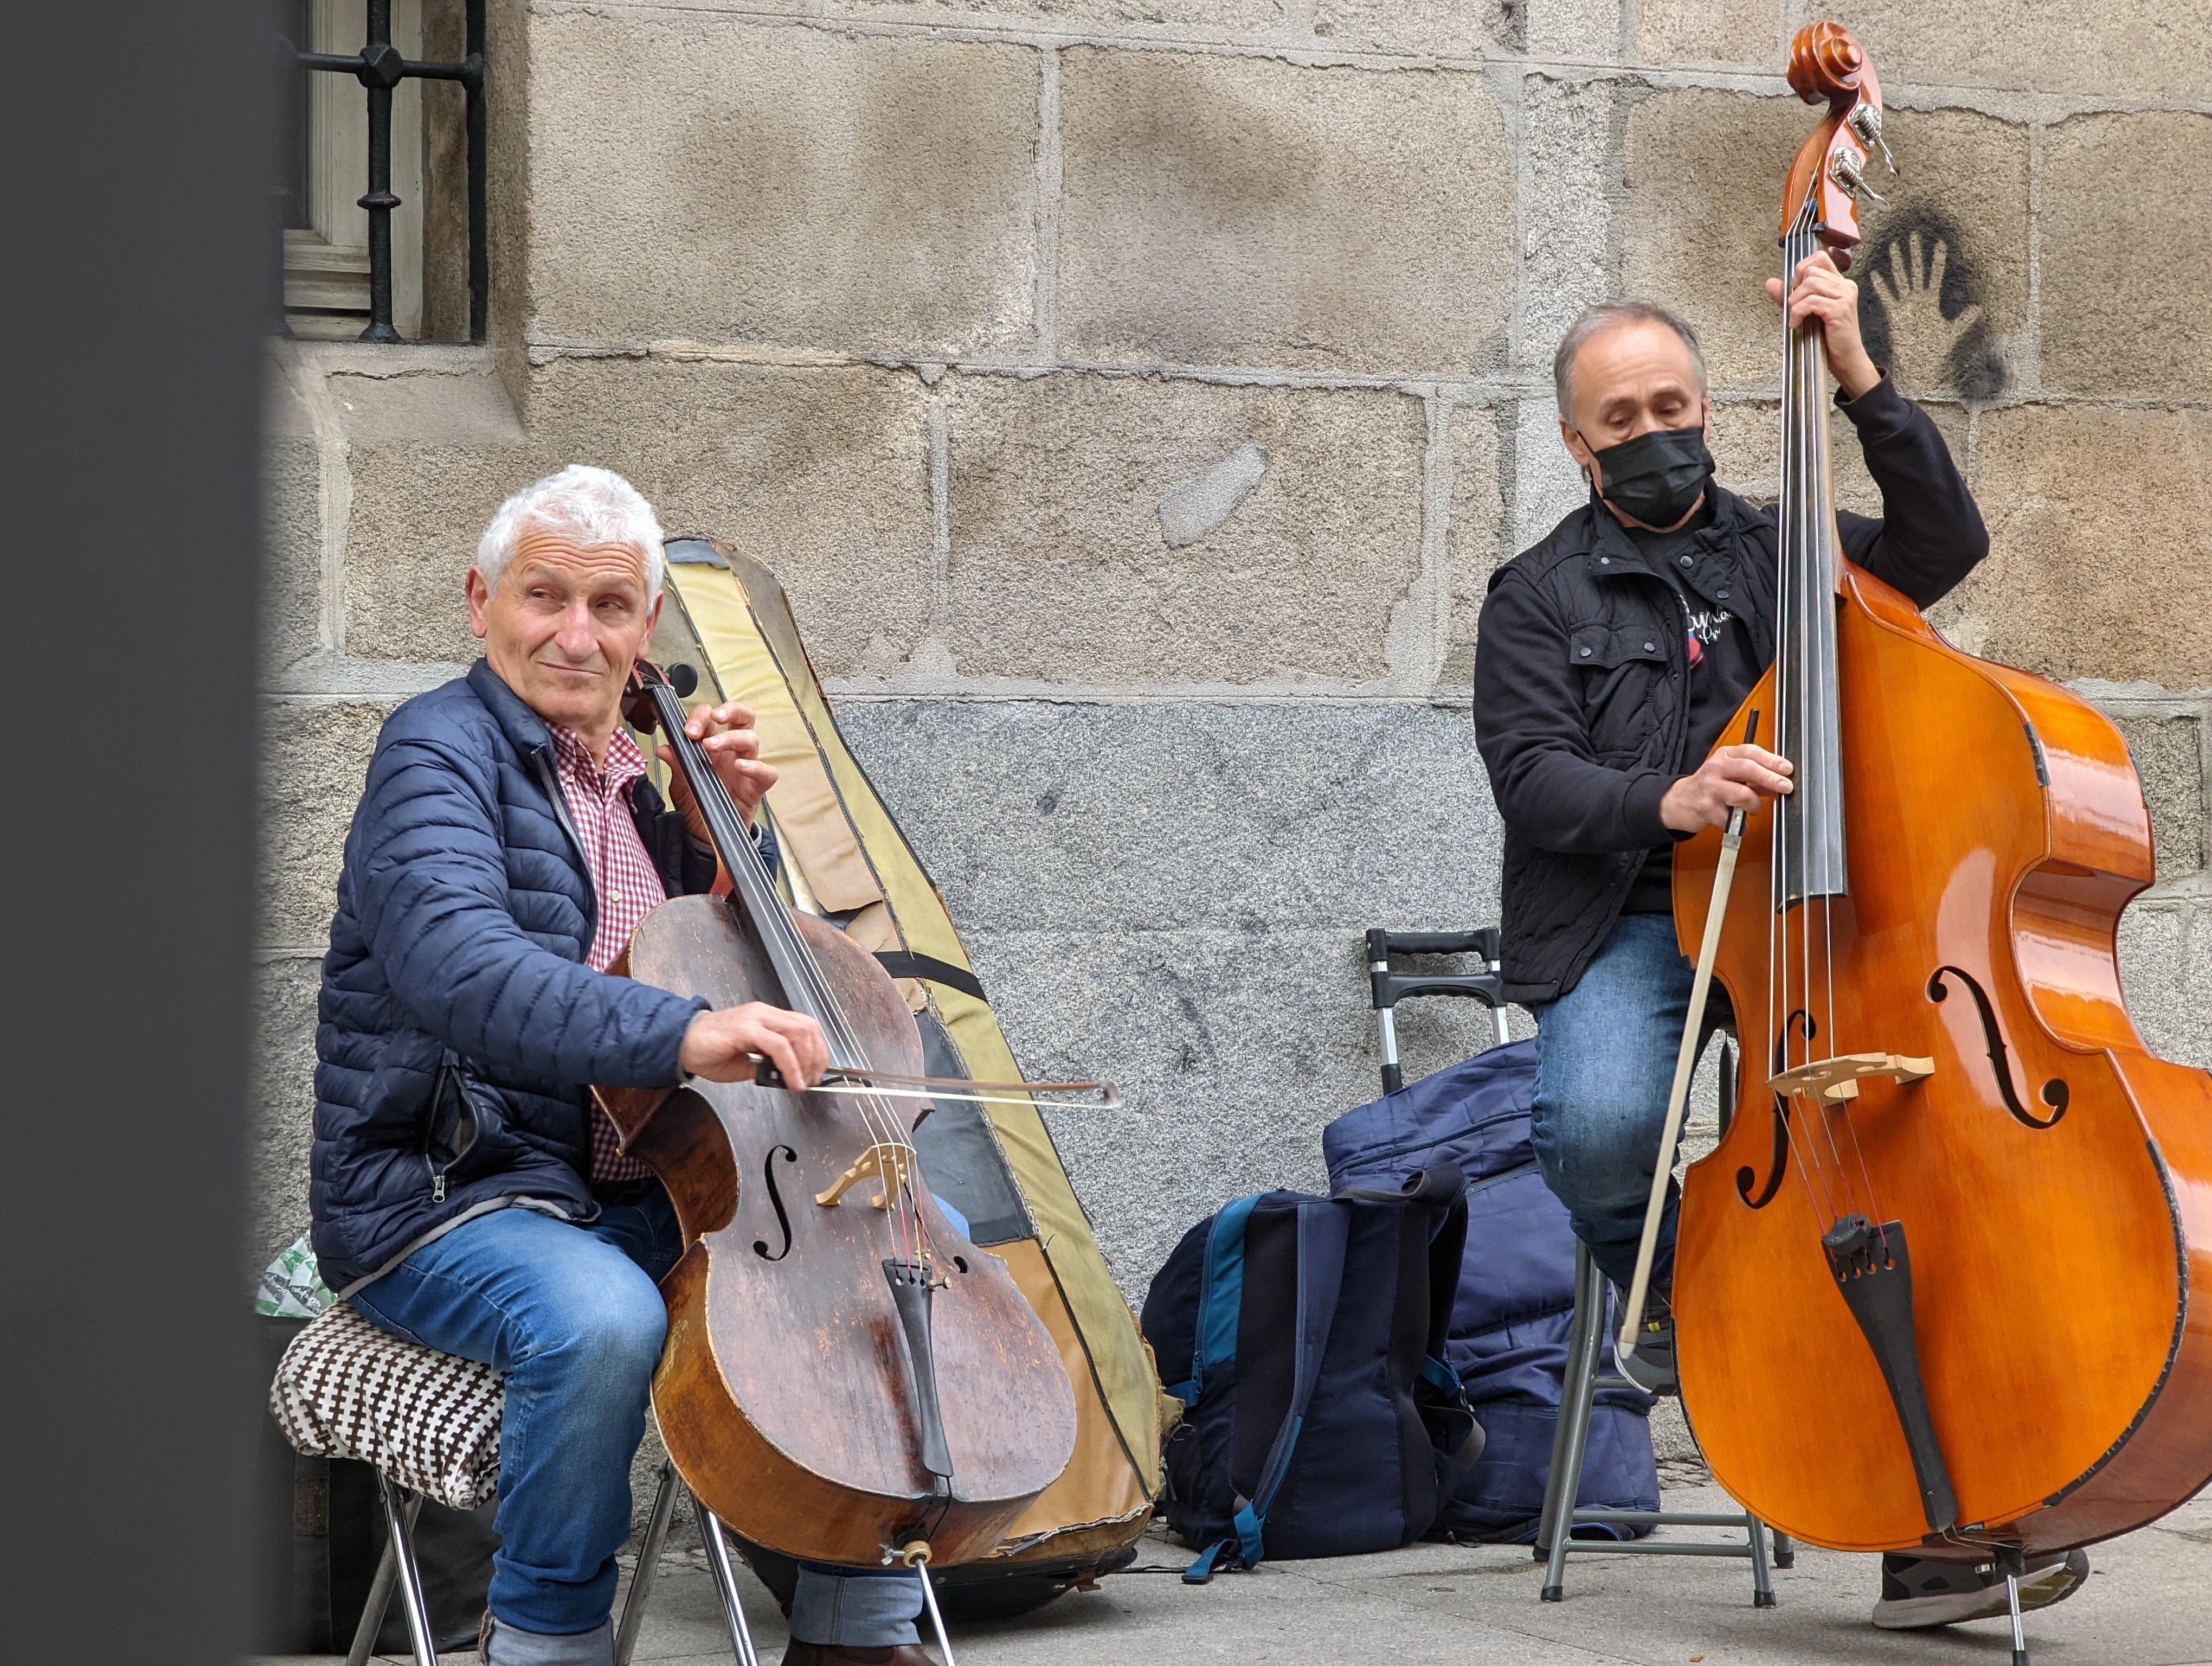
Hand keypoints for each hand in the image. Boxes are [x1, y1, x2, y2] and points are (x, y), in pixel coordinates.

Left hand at [659, 699, 776, 835]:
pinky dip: (755, 767)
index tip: (689, 731)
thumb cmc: (696, 803)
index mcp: (712, 744)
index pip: (712, 718)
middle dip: (731, 709)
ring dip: (732, 737)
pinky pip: (767, 772)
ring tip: (712, 746)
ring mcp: (746, 767)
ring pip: (752, 739)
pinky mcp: (756, 787)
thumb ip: (676, 765)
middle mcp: (731, 751)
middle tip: (715, 717)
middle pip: (743, 717)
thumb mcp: (680, 784)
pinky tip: (740, 767)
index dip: (701, 717)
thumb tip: (664, 749)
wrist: (705, 833)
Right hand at [679, 1002, 827, 1085]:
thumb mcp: (747, 1062)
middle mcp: (764, 1013)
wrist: (681, 1045)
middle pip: (807, 1027)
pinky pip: (778, 1045)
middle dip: (816, 1056)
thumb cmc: (711, 1052)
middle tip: (813, 1079)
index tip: (817, 1071)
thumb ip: (769, 1064)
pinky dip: (790, 1065)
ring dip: (806, 1061)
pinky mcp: (745, 1029)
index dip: (817, 1049)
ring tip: (802, 1082)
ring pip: (797, 1032)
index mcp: (767, 1017)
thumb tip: (789, 1076)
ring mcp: (755, 1019)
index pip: (805, 1026)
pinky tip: (790, 1081)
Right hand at [1659, 744, 1793, 832]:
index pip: (1751, 752)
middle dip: (1770, 778)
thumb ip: (1753, 776)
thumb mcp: (1729, 772)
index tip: (1787, 769)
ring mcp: (1710, 789)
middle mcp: (1716, 769)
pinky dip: (1743, 826)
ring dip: (1756, 805)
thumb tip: (1777, 783)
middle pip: (1748, 769)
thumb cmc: (1708, 785)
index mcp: (1724, 756)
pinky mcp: (1707, 809)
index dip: (1772, 760)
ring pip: (1742, 794)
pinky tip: (1743, 826)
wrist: (1678, 801)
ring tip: (1754, 808)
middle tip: (1785, 787)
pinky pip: (1732, 820)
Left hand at [1765, 251, 1881, 399]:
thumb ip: (1788, 297)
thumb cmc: (1827, 338)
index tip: (1796, 288)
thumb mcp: (1805, 313)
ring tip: (1795, 317)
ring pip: (1810, 284)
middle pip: (1811, 270)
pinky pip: (1811, 302)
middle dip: (1795, 288)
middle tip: (1794, 307)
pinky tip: (1797, 324)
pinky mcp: (1840, 309)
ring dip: (1795, 301)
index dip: (1802, 268)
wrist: (1846, 359)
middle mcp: (1845, 286)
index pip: (1819, 257)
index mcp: (1839, 283)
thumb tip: (1770, 282)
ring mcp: (1844, 296)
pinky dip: (1797, 313)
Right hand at [1868, 231, 1980, 394]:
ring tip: (1895, 246)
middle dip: (1915, 253)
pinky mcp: (1894, 314)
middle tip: (1913, 235)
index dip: (1937, 259)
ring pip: (1901, 278)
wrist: (1920, 364)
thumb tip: (1978, 308)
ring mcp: (1905, 305)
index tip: (1939, 243)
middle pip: (1916, 271)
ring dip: (1898, 263)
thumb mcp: (1952, 332)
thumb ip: (1964, 320)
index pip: (1935, 275)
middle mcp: (1917, 299)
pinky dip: (1882, 287)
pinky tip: (1877, 274)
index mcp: (1931, 300)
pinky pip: (1887, 297)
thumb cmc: (1936, 349)